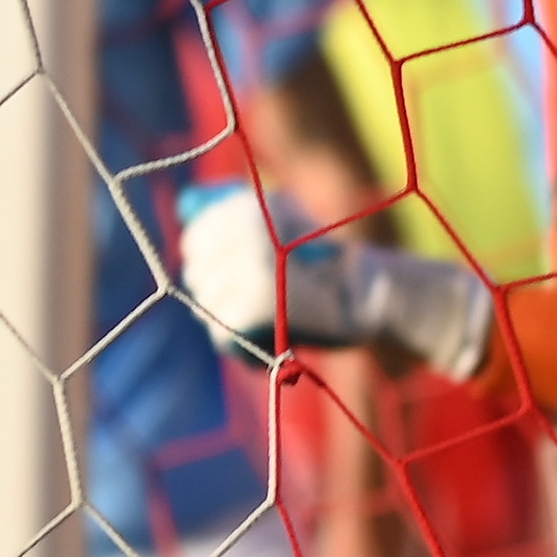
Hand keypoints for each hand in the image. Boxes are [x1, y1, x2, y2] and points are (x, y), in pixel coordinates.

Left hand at [179, 184, 495, 382]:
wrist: (371, 296)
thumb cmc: (324, 263)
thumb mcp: (281, 223)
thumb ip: (233, 217)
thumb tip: (185, 205)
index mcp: (247, 207)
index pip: (195, 239)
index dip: (211, 266)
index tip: (239, 279)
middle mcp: (243, 231)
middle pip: (197, 275)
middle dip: (221, 296)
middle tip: (259, 307)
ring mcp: (248, 268)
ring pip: (208, 308)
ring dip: (234, 325)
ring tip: (270, 325)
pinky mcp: (253, 305)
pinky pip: (224, 336)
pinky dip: (244, 350)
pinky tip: (272, 344)